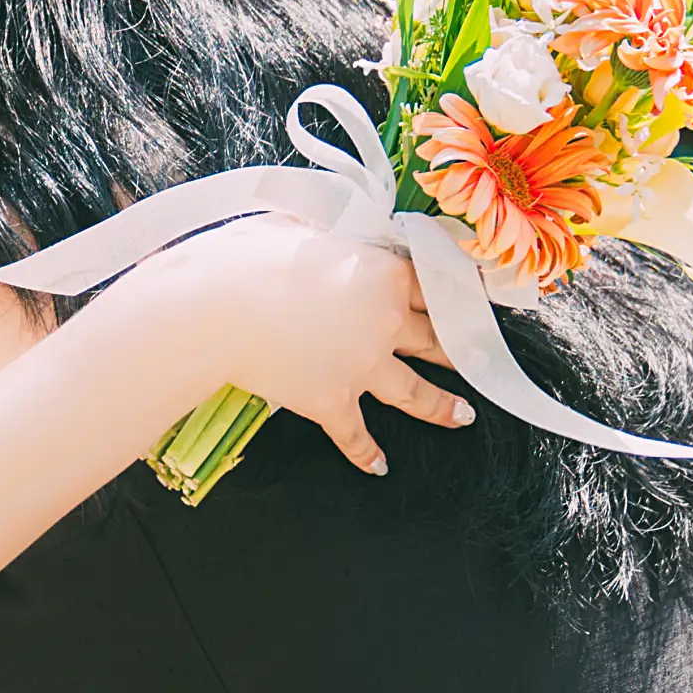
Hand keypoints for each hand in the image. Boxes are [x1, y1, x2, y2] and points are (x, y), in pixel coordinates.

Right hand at [151, 214, 471, 478]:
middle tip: (477, 358)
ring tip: (463, 415)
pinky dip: (367, 453)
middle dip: (458, 349)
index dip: (453, 294)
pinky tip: (378, 465)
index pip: (433, 284)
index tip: (472, 303)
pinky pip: (357, 435)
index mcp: (383, 273)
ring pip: (415, 392)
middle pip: (434, 338)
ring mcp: (363, 366)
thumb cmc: (248, 258)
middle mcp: (385, 322)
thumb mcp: (297, 227)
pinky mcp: (334, 401)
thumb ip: (327, 236)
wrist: (214, 308)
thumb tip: (326, 236)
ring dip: (442, 406)